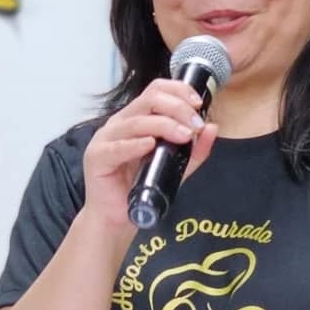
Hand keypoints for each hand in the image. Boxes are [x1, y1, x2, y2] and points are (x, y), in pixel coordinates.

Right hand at [80, 79, 218, 229]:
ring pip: (136, 121)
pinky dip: (135, 144)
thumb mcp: (175, 167)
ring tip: (184, 136)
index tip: (198, 104)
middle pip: (149, 100)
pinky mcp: (97, 157)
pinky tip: (150, 144)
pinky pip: (117, 147)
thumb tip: (212, 128)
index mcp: (136, 118)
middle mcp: (120, 123)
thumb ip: (194, 150)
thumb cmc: (141, 188)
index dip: (179, 91)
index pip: (156, 90)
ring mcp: (106, 138)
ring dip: (164, 125)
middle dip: (177, 109)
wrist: (117, 219)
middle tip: (195, 125)